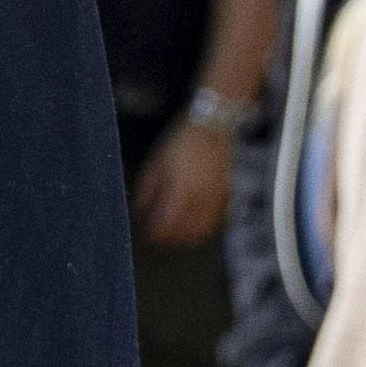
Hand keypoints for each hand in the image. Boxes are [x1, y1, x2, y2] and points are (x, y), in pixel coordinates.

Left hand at [133, 113, 232, 250]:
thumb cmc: (181, 141)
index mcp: (182, 188)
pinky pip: (214, 222)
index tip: (145, 237)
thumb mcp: (156, 163)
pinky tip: (190, 226)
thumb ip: (147, 191)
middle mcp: (202, 196)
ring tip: (171, 237)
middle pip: (184, 232)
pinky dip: (201, 229)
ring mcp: (217, 198)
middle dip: (168, 240)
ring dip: (185, 239)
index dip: (154, 234)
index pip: (166, 223)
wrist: (214, 126)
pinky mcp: (226, 196)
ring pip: (201, 231)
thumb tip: (139, 213)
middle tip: (156, 240)